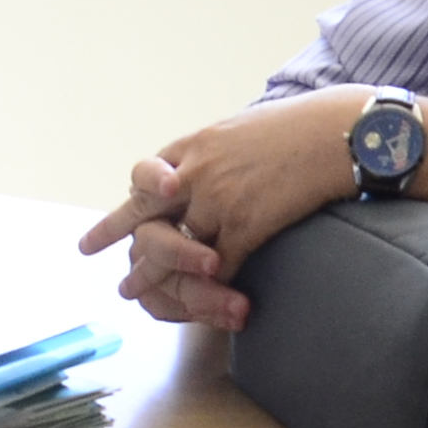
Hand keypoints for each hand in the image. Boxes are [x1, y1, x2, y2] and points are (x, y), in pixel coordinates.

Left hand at [77, 90, 366, 328]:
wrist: (339, 132)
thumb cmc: (300, 129)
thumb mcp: (242, 130)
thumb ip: (215, 154)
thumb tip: (204, 165)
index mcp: (194, 146)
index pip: (145, 178)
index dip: (125, 202)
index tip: (105, 221)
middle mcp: (196, 172)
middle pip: (142, 210)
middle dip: (111, 232)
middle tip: (88, 250)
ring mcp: (217, 200)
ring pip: (173, 249)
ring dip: (152, 275)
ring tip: (130, 290)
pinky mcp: (246, 225)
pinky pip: (217, 266)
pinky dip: (208, 287)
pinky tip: (198, 298)